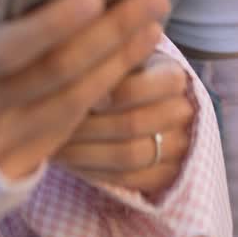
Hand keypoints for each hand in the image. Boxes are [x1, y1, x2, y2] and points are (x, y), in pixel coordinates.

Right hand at [0, 0, 169, 181]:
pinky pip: (73, 133)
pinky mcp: (21, 169)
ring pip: (73, 105)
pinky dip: (106, 98)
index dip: (51, 25)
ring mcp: (1, 148)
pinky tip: (130, 66)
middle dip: (110, 33)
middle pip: (55, 74)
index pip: (5, 49)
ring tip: (153, 26)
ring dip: (120, 64)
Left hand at [54, 52, 193, 196]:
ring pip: (130, 155)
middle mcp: (183, 111)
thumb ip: (104, 58)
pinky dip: (93, 172)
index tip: (75, 91)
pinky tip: (68, 161)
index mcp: (172, 75)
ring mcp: (179, 147)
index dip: (107, 92)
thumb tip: (80, 60)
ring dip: (86, 151)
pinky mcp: (166, 176)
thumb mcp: (116, 56)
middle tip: (54, 121)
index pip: (141, 86)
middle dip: (88, 125)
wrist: (136, 103)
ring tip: (55, 143)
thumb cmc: (117, 73)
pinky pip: (128, 180)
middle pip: (133, 123)